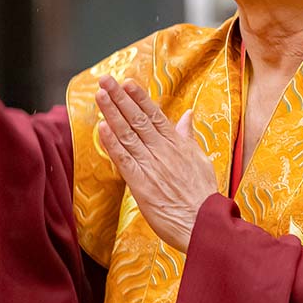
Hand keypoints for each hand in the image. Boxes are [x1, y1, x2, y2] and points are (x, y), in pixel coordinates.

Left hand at [94, 76, 217, 252]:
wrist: (202, 223)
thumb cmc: (202, 195)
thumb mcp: (200, 160)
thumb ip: (188, 137)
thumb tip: (187, 115)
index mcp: (178, 144)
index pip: (155, 115)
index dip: (139, 98)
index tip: (127, 82)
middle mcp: (163, 150)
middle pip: (138, 119)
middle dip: (120, 98)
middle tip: (106, 80)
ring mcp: (151, 166)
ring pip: (128, 134)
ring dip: (112, 113)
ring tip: (100, 95)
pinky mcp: (141, 184)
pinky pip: (124, 159)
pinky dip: (112, 143)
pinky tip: (102, 128)